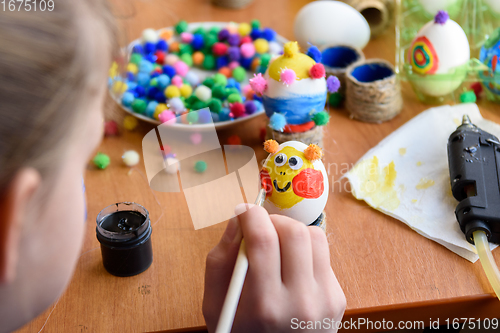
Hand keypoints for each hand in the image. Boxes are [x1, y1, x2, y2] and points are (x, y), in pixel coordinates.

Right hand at [203, 205, 345, 332]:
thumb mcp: (215, 305)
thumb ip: (221, 259)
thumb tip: (239, 218)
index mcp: (263, 306)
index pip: (263, 240)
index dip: (251, 215)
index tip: (244, 211)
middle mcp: (300, 303)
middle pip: (294, 232)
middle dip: (273, 221)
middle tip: (261, 229)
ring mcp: (324, 301)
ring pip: (315, 237)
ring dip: (292, 232)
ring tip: (278, 247)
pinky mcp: (337, 299)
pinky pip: (324, 255)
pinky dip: (305, 252)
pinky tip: (292, 268)